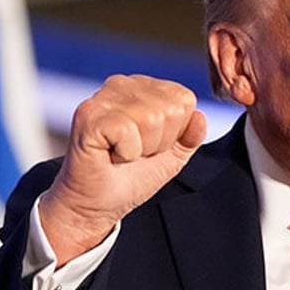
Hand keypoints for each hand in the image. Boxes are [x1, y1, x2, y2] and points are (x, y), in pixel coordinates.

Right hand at [39, 75, 207, 265]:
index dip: (175, 133)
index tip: (151, 146)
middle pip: (171, 109)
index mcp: (145, 88)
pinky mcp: (88, 115)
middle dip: (160, 142)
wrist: (96, 204)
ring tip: (122, 153)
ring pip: (152, 119)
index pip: (185, 100)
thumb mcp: (172, 157)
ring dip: (142, 149)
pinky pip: (128, 131)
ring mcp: (103, 97)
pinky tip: (110, 155)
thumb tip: (201, 116)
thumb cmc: (130, 177)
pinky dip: (125, 153)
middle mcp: (123, 85)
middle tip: (135, 152)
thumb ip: (191, 136)